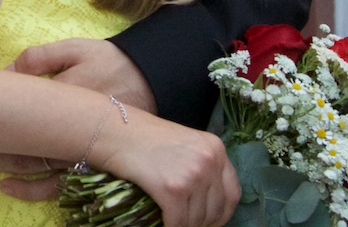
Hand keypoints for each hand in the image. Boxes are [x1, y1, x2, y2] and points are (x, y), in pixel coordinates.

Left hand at [0, 39, 158, 200]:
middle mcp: (73, 128)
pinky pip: (59, 185)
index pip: (21, 107)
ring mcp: (82, 149)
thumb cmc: (111, 62)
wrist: (152, 81)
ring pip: (37, 167)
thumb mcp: (76, 48)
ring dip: (6, 166)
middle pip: (25, 143)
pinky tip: (10, 186)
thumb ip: (39, 58)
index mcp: (65, 96)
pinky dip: (32, 190)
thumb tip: (7, 72)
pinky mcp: (92, 164)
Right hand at [98, 111, 238, 226]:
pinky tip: (161, 222)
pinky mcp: (173, 189)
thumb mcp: (184, 145)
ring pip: (197, 219)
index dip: (222, 213)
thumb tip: (210, 202)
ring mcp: (192, 174)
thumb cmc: (143, 138)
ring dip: (184, 225)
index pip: (233, 193)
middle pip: (217, 209)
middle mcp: (209, 160)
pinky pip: (178, 222)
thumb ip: (201, 166)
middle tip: (186, 223)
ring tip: (171, 220)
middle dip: (202, 223)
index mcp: (215, 148)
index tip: (210, 221)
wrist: (115, 130)